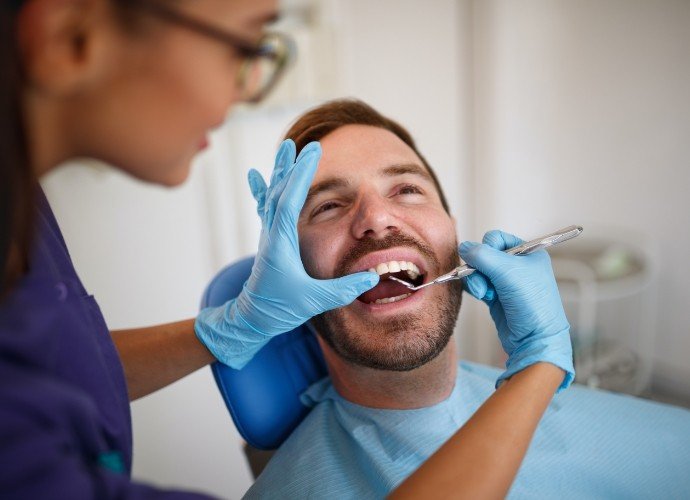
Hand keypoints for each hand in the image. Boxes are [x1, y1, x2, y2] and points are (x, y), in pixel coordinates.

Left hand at [195, 140, 378, 367]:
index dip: (301, 175)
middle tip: (303, 144)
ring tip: (285, 149)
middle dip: (292, 166)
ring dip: (281, 172)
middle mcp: (271, 234)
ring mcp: (269, 236)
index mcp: (280, 243)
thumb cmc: (279, 309)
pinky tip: (256, 176)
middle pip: (279, 191)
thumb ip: (344, 289)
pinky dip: (264, 189)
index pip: (290, 200)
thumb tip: (372, 277)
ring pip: (272, 196)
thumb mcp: (314, 301)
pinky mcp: (269, 241)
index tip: (311, 151)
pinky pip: (266, 207)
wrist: (251, 319)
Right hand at [459, 230, 573, 390]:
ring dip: (477, 281)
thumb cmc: (531, 303)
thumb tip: (463, 247)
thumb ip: (482, 255)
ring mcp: (506, 282)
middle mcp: (517, 265)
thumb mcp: (507, 271)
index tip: (489, 261)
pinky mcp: (497, 296)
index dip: (488, 247)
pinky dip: (476, 289)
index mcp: (528, 253)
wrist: (535, 339)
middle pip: (485, 255)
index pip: (497, 238)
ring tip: (486, 294)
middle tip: (485, 282)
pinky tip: (483, 297)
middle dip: (479, 268)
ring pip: (478, 271)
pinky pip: (478, 284)